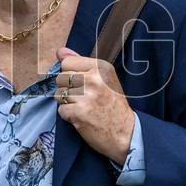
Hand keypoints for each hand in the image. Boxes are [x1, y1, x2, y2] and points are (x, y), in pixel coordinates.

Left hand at [54, 47, 134, 164]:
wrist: (125, 133)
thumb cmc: (113, 106)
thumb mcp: (104, 79)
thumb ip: (81, 64)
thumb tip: (60, 51)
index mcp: (100, 67)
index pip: (67, 62)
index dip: (70, 75)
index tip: (83, 84)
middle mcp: (93, 79)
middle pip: (60, 78)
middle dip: (67, 89)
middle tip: (83, 99)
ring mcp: (86, 96)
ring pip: (59, 94)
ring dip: (67, 103)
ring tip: (83, 107)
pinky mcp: (78, 113)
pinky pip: (61, 110)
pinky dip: (68, 116)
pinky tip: (81, 117)